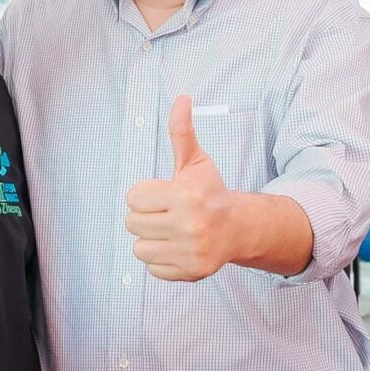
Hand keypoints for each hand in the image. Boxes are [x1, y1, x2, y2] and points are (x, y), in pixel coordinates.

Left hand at [124, 97, 237, 281]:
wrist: (237, 228)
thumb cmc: (210, 192)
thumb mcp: (195, 161)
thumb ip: (182, 132)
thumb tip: (182, 98)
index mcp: (185, 196)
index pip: (133, 198)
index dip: (144, 195)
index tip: (163, 195)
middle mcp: (189, 225)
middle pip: (131, 223)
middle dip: (145, 217)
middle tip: (166, 214)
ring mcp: (190, 251)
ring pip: (139, 249)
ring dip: (151, 241)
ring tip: (171, 232)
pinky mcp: (191, 272)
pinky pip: (152, 269)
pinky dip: (162, 260)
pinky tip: (178, 248)